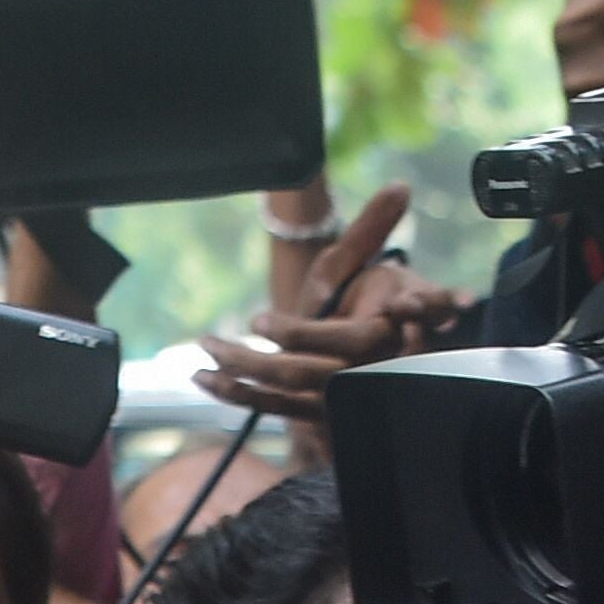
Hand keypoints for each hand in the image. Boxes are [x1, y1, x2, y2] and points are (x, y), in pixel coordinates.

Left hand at [197, 187, 471, 422]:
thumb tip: (400, 185)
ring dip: (237, 373)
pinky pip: (273, 407)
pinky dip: (235, 394)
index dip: (298, 333)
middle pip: (304, 372)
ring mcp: (338, 400)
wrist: (368, 354)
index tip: (259, 321)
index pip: (346, 340)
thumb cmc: (365, 298)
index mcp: (381, 334)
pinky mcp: (316, 417)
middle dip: (252, 359)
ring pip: (285, 391)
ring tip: (204, 348)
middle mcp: (362, 373)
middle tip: (215, 339)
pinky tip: (203, 378)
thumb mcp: (365, 264)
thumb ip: (374, 229)